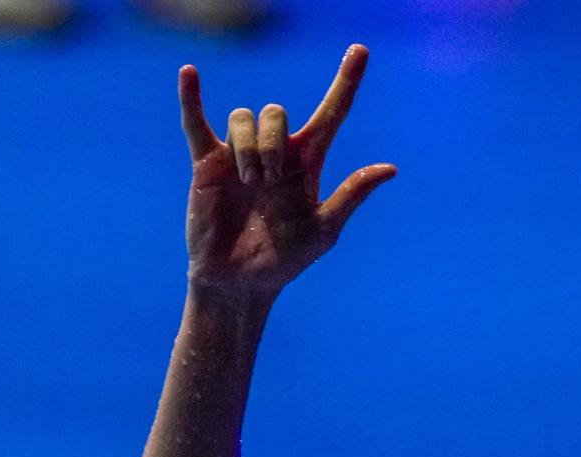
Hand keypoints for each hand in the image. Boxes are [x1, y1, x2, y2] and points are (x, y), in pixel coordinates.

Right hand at [179, 44, 396, 301]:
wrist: (240, 283)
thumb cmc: (284, 261)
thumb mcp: (323, 231)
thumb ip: (350, 196)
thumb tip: (390, 168)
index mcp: (307, 163)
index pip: (331, 114)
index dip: (346, 83)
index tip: (360, 50)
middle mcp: (275, 152)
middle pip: (276, 113)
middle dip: (273, 143)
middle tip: (270, 181)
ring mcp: (239, 154)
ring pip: (243, 118)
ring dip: (247, 149)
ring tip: (247, 184)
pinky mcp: (208, 163)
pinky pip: (197, 122)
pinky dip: (191, 98)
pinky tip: (189, 74)